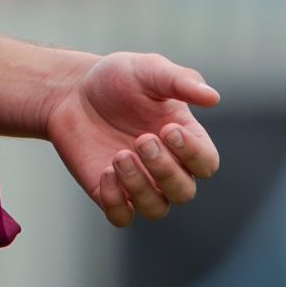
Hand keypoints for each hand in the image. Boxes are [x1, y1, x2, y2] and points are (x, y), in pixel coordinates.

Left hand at [44, 52, 220, 227]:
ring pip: (156, 208)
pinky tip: (105, 173)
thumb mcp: (149, 70)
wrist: (72, 91)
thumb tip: (214, 96)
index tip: (168, 130)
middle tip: (141, 139)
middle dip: (165, 170)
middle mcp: (166, 166)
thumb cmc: (116, 78)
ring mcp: (138, 182)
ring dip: (140, 187)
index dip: (193, 153)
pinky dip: (116, 202)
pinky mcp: (109, 192)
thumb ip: (181, 81)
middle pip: (184, 192)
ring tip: (119, 155)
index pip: (206, 163)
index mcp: (184, 138)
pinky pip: (121, 216)